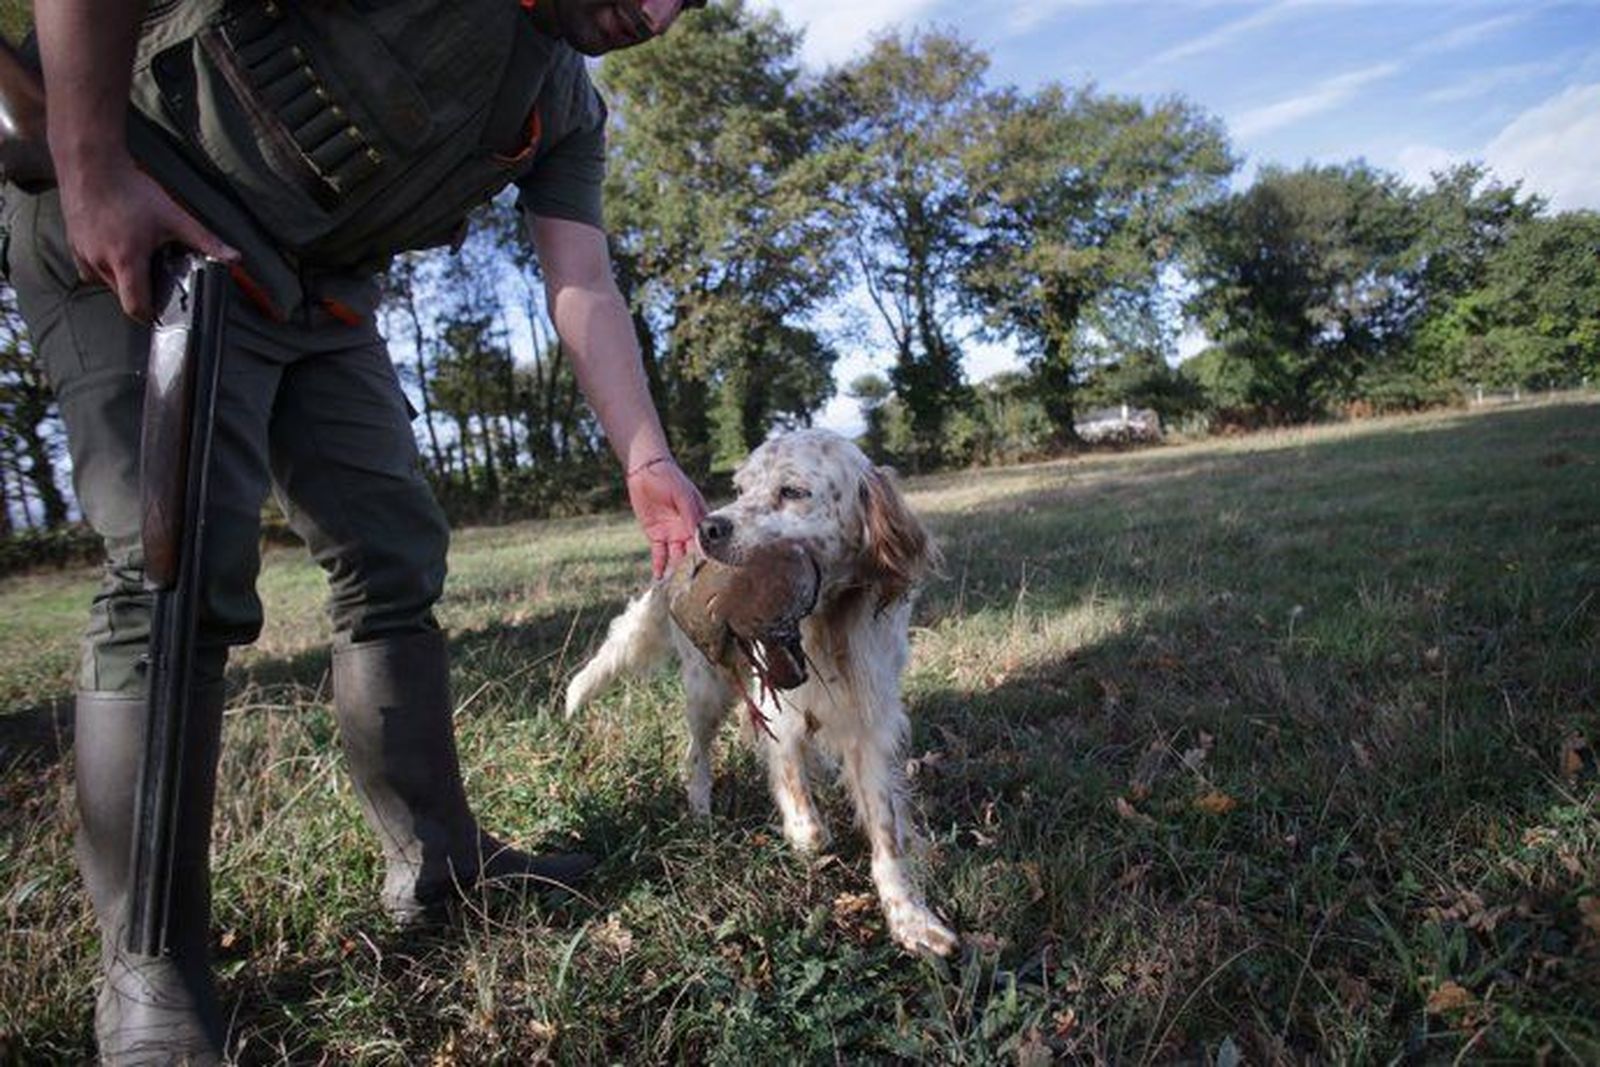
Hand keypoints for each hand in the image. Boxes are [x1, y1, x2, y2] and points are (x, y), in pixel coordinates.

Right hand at [58, 150, 237, 320]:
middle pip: (123, 296)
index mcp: (125, 260)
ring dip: (124, 277)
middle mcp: (100, 262)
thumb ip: (204, 241)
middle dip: (142, 290)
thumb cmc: (130, 189)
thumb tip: (233, 258)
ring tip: (138, 252)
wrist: (91, 164)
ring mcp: (82, 254)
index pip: (135, 307)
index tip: (162, 309)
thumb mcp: (174, 216)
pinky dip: (106, 265)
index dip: (151, 313)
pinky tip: (118, 246)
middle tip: (157, 271)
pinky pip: (91, 269)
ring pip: (107, 282)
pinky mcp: (73, 245)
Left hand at [625, 457, 707, 578]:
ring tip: (676, 588)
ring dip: (676, 571)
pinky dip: (659, 566)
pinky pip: (659, 555)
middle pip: (692, 554)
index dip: (707, 556)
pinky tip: (659, 578)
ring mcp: (673, 534)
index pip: (706, 542)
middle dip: (692, 569)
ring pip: (676, 557)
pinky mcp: (656, 536)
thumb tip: (701, 537)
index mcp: (700, 520)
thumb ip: (691, 516)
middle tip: (692, 587)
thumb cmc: (669, 478)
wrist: (645, 471)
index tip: (708, 573)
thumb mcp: (683, 496)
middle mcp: (688, 530)